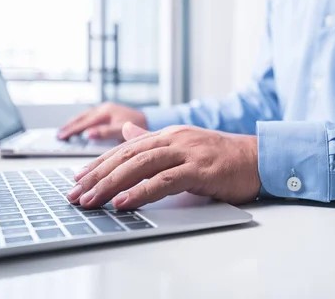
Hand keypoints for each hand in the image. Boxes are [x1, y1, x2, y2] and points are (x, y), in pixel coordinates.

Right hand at [58, 102, 146, 140]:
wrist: (154, 119)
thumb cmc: (142, 125)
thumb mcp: (123, 129)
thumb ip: (106, 132)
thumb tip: (89, 133)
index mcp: (107, 111)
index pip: (84, 121)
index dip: (71, 130)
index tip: (61, 137)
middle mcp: (106, 109)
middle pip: (82, 117)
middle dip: (70, 126)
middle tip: (58, 135)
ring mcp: (108, 111)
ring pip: (86, 117)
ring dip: (75, 124)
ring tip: (64, 132)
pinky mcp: (111, 115)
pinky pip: (92, 118)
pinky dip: (83, 124)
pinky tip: (81, 130)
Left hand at [67, 123, 260, 209]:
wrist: (258, 158)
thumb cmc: (222, 156)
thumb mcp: (184, 144)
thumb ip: (154, 140)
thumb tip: (126, 133)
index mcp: (168, 134)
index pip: (125, 148)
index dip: (99, 163)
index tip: (78, 179)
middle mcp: (174, 139)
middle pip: (127, 156)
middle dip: (98, 175)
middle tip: (76, 193)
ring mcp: (187, 152)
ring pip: (141, 165)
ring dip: (112, 183)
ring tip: (92, 199)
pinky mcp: (201, 169)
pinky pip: (166, 180)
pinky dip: (142, 191)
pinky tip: (124, 202)